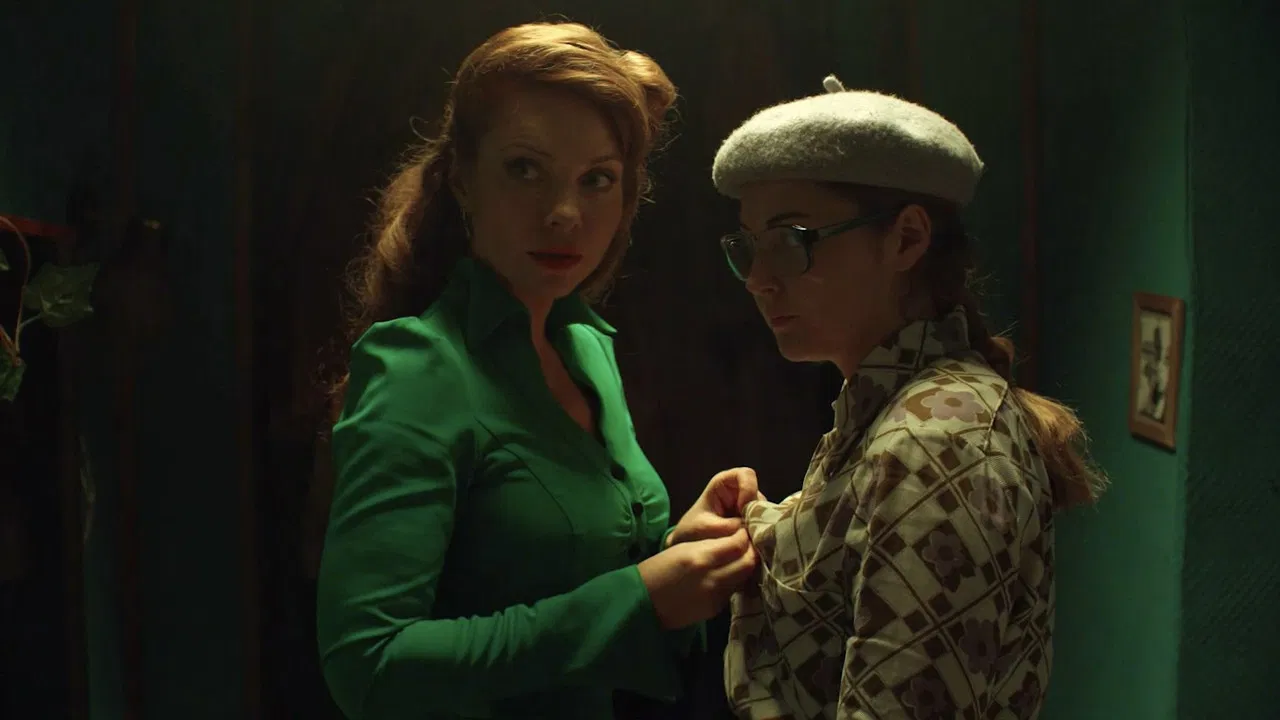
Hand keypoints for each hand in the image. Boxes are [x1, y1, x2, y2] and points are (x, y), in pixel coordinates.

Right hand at [638, 529, 756, 629]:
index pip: (738, 545)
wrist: (643, 601)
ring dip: (744, 566)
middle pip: (747, 563)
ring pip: (743, 578)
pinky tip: (727, 574)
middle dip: (751, 551)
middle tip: (748, 543)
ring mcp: (716, 597)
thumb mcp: (684, 548)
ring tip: (739, 557)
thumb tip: (736, 541)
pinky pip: (732, 591)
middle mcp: (713, 578)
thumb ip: (712, 545)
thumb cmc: (659, 568)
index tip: (743, 530)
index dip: (744, 535)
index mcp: (701, 557)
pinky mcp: (715, 609)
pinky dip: (734, 580)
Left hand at [667, 467, 766, 547]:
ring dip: (758, 528)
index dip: (748, 490)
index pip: (746, 475)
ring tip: (745, 542)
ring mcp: (749, 509)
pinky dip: (759, 536)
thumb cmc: (692, 531)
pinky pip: (764, 526)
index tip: (741, 510)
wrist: (689, 546)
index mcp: (725, 483)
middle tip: (747, 534)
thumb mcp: (705, 528)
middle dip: (756, 515)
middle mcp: (740, 493)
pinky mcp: (754, 524)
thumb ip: (728, 527)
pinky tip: (749, 546)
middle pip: (759, 497)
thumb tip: (752, 532)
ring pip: (765, 513)